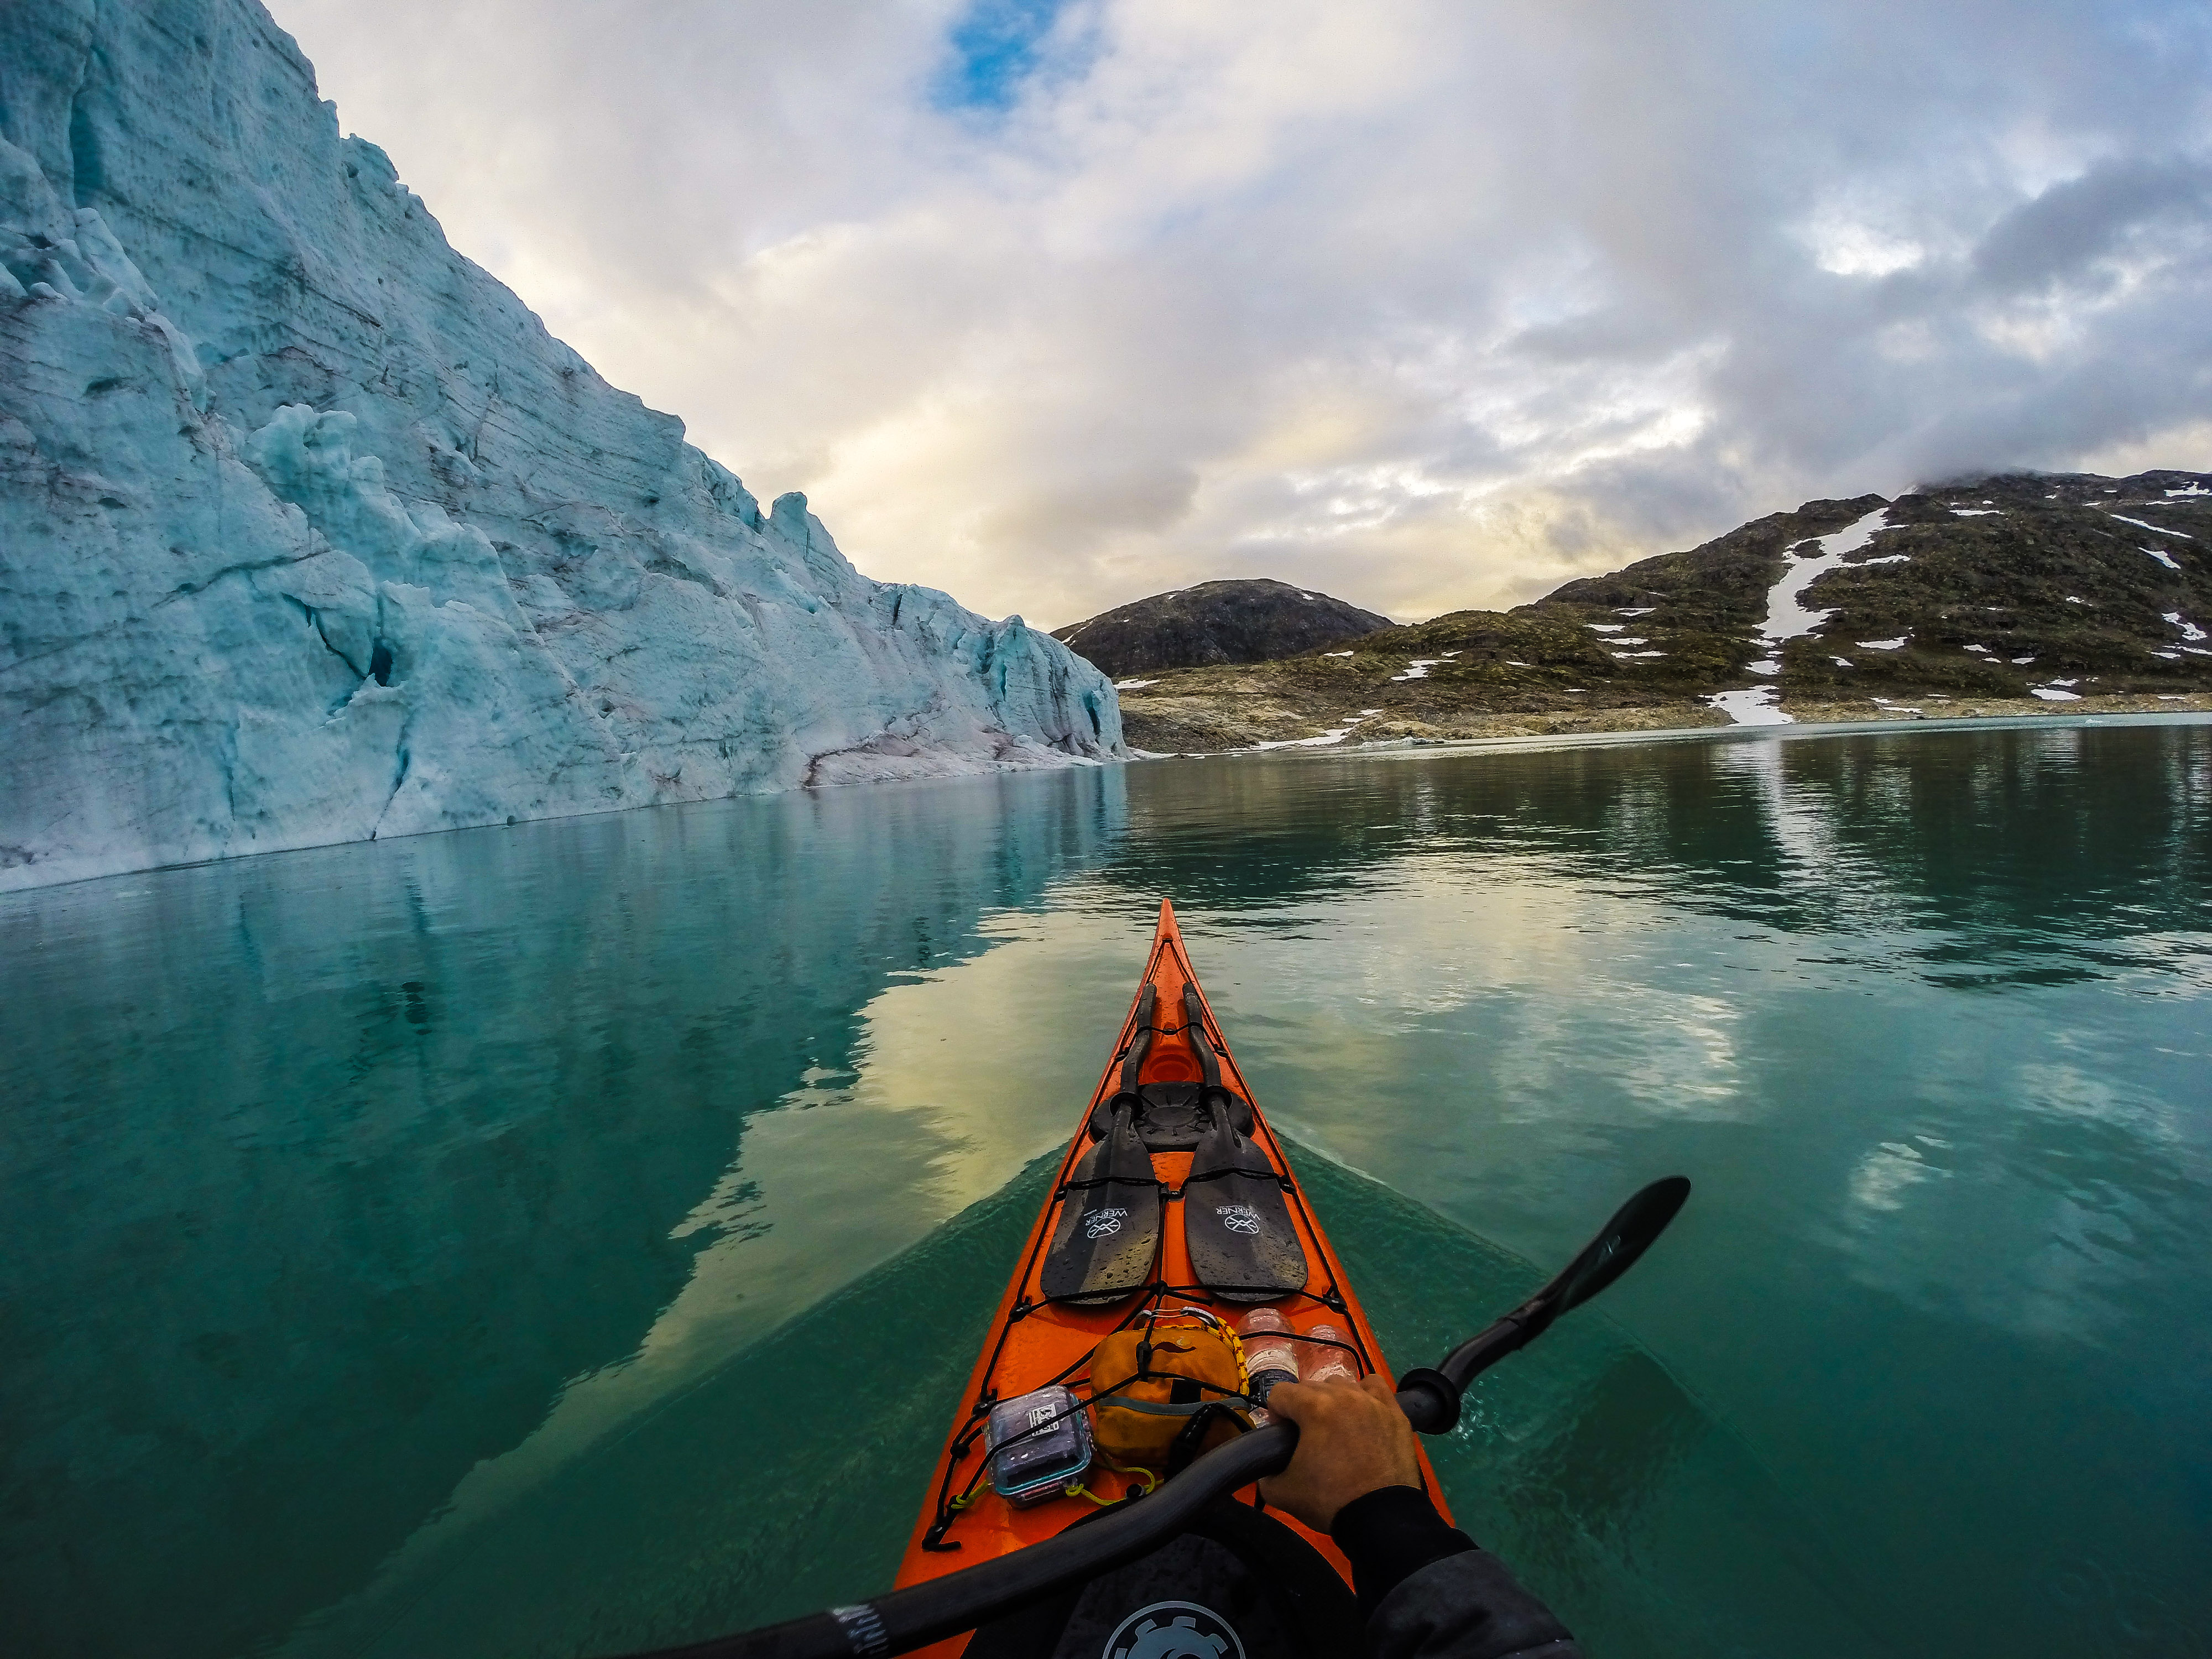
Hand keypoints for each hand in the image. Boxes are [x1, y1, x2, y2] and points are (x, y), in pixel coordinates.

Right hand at [1256, 1373, 1421, 1531]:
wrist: (1380, 1519)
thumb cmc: (1331, 1502)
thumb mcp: (1281, 1493)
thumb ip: (1265, 1474)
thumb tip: (1267, 1467)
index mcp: (1314, 1408)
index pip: (1280, 1393)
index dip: (1275, 1415)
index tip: (1282, 1438)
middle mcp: (1344, 1395)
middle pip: (1310, 1387)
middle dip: (1302, 1408)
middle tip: (1307, 1439)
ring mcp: (1373, 1402)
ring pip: (1342, 1385)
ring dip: (1331, 1400)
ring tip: (1335, 1428)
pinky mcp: (1395, 1413)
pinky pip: (1374, 1386)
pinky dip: (1364, 1394)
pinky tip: (1361, 1414)